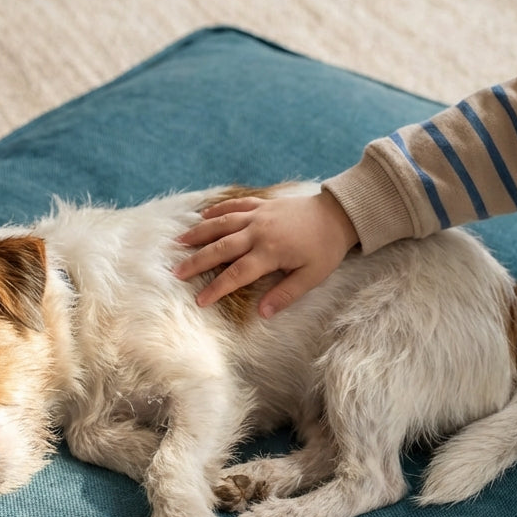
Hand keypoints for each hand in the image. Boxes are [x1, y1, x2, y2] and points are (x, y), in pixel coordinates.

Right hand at [174, 191, 357, 317]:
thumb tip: (262, 313)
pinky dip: (217, 210)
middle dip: (197, 261)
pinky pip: (235, 205)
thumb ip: (285, 294)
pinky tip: (203, 216)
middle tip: (176, 272)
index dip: (217, 289)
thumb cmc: (326, 248)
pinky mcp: (263, 204)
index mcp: (270, 252)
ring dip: (199, 233)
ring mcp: (259, 215)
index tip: (199, 301)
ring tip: (179, 242)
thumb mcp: (312, 277)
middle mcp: (259, 232)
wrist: (339, 213)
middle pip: (221, 248)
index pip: (237, 274)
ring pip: (222, 224)